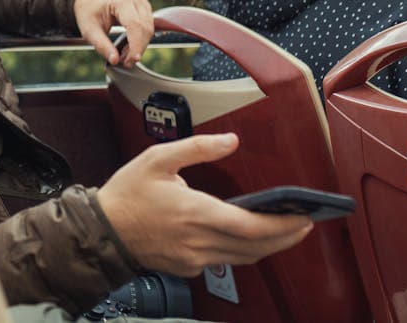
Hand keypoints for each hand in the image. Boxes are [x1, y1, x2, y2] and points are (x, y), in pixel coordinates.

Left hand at [72, 0, 152, 67]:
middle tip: (125, 62)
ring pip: (149, 29)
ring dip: (140, 45)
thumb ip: (102, 46)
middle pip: (145, 28)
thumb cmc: (88, 12)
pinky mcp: (145, 8)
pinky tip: (130, 48)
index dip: (136, 45)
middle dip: (138, 48)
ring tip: (124, 55)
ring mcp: (142, 2)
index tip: (133, 60)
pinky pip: (148, 27)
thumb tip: (115, 60)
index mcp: (120, 0)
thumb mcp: (89, 30)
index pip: (135, 25)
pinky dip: (141, 40)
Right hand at [96, 133, 313, 275]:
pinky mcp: (188, 267)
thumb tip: (230, 140)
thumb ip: (197, 148)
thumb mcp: (157, 159)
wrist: (102, 231)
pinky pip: (225, 261)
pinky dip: (243, 251)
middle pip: (256, 247)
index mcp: (194, 212)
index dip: (283, 226)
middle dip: (286, 237)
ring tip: (284, 231)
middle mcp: (198, 241)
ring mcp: (194, 258)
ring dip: (268, 246)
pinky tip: (247, 237)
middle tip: (304, 224)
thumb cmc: (127, 195)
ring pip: (244, 258)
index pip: (251, 227)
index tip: (303, 217)